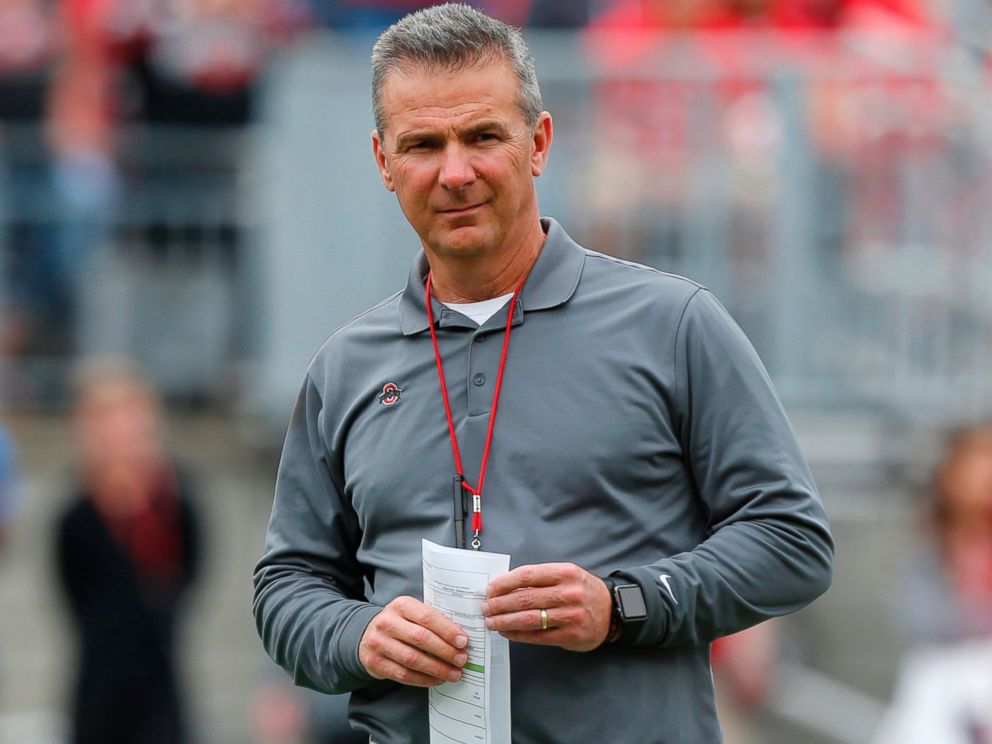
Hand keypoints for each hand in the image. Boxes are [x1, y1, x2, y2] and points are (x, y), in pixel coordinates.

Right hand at [358, 596, 468, 686]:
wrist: (368, 635)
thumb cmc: (400, 623)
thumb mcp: (412, 613)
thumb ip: (432, 620)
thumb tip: (460, 637)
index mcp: (400, 605)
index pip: (427, 617)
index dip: (447, 630)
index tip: (463, 641)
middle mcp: (387, 622)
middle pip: (421, 639)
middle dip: (445, 651)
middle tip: (461, 659)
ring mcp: (378, 643)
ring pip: (412, 659)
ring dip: (437, 669)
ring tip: (454, 673)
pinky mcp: (375, 663)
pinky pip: (404, 675)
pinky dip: (424, 679)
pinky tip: (437, 679)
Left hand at [481, 563, 611, 651]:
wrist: (612, 611)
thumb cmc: (583, 590)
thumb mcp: (567, 575)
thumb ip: (541, 579)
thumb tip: (506, 586)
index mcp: (565, 572)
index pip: (527, 575)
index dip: (505, 583)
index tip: (490, 589)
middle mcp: (569, 593)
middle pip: (525, 598)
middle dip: (500, 604)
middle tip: (485, 607)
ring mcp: (570, 615)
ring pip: (529, 618)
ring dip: (505, 621)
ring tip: (491, 622)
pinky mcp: (570, 635)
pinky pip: (538, 636)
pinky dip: (519, 635)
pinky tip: (508, 633)